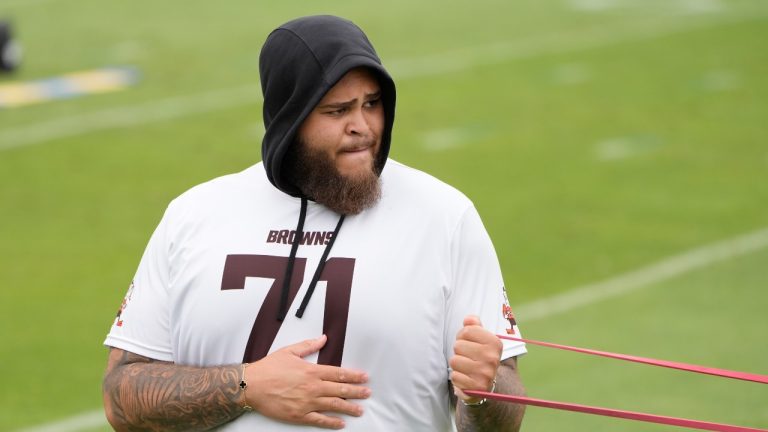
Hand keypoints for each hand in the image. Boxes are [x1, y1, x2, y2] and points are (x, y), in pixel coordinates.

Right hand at [244, 335, 370, 428]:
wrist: (251, 385)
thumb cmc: (268, 368)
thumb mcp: (289, 351)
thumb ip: (308, 346)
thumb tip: (323, 339)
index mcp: (311, 371)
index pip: (338, 373)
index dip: (353, 376)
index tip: (364, 377)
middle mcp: (312, 387)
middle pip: (340, 389)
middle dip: (356, 392)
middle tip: (367, 393)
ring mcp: (307, 402)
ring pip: (333, 405)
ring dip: (349, 408)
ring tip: (360, 410)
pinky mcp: (299, 415)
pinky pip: (319, 420)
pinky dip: (331, 423)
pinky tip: (340, 424)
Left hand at [450, 315, 502, 403]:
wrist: (485, 385)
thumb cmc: (479, 357)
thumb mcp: (481, 339)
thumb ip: (474, 326)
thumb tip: (468, 319)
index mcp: (495, 343)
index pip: (467, 330)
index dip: (463, 336)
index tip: (469, 343)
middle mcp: (492, 358)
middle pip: (458, 345)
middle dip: (459, 351)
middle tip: (467, 357)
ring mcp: (485, 374)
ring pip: (454, 361)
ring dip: (457, 365)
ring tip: (466, 368)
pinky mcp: (476, 387)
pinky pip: (454, 376)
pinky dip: (457, 378)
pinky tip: (465, 378)